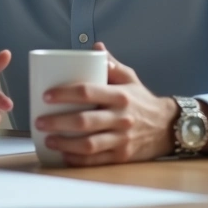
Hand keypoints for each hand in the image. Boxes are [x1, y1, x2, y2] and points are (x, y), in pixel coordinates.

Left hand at [35, 43, 176, 166]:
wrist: (168, 126)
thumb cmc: (142, 100)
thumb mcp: (130, 77)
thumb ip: (111, 63)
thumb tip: (94, 47)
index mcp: (119, 95)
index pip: (87, 92)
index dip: (64, 94)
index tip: (45, 95)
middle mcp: (121, 117)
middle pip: (84, 121)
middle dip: (58, 122)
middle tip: (39, 121)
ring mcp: (122, 139)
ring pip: (89, 144)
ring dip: (65, 144)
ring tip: (48, 140)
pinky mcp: (122, 156)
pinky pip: (97, 160)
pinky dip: (78, 160)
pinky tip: (64, 156)